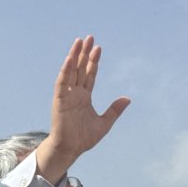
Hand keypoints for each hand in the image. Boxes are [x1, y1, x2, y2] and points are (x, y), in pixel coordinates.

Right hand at [39, 36, 130, 181]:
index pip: (89, 74)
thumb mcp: (104, 123)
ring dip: (74, 56)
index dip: (93, 61)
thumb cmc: (84, 138)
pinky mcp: (59, 101)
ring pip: (70, 72)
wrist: (70, 149)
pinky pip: (62, 83)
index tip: (98, 48)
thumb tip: (128, 98)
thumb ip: (114, 110)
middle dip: (84, 53)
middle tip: (89, 37)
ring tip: (79, 41)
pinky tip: (69, 59)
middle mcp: (75, 93)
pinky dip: (65, 71)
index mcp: (84, 97)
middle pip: (79, 68)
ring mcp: (66, 96)